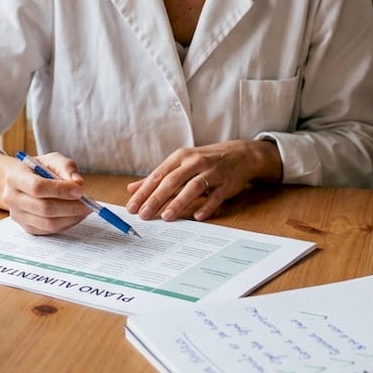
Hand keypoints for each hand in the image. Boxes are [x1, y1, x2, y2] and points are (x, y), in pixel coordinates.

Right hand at [2, 152, 90, 234]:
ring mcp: (18, 216)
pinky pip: (50, 230)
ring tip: (85, 209)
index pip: (37, 187)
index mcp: (15, 177)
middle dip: (71, 207)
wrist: (20, 183)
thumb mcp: (51, 160)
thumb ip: (66, 167)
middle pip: (43, 208)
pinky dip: (67, 224)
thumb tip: (79, 183)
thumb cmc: (37, 169)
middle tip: (88, 203)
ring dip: (71, 217)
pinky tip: (76, 215)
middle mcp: (12, 198)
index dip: (60, 190)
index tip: (80, 190)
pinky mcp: (27, 228)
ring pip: (48, 223)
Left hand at [125, 138, 281, 221]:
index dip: (144, 192)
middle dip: (156, 199)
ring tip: (167, 217)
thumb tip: (132, 189)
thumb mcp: (180, 164)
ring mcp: (212, 172)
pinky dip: (207, 205)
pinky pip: (216, 195)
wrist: (240, 154)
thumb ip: (157, 177)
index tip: (132, 207)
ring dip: (179, 202)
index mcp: (180, 157)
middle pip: (172, 181)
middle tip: (144, 215)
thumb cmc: (205, 161)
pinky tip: (197, 216)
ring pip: (193, 187)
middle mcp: (195, 162)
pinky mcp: (227, 182)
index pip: (158, 175)